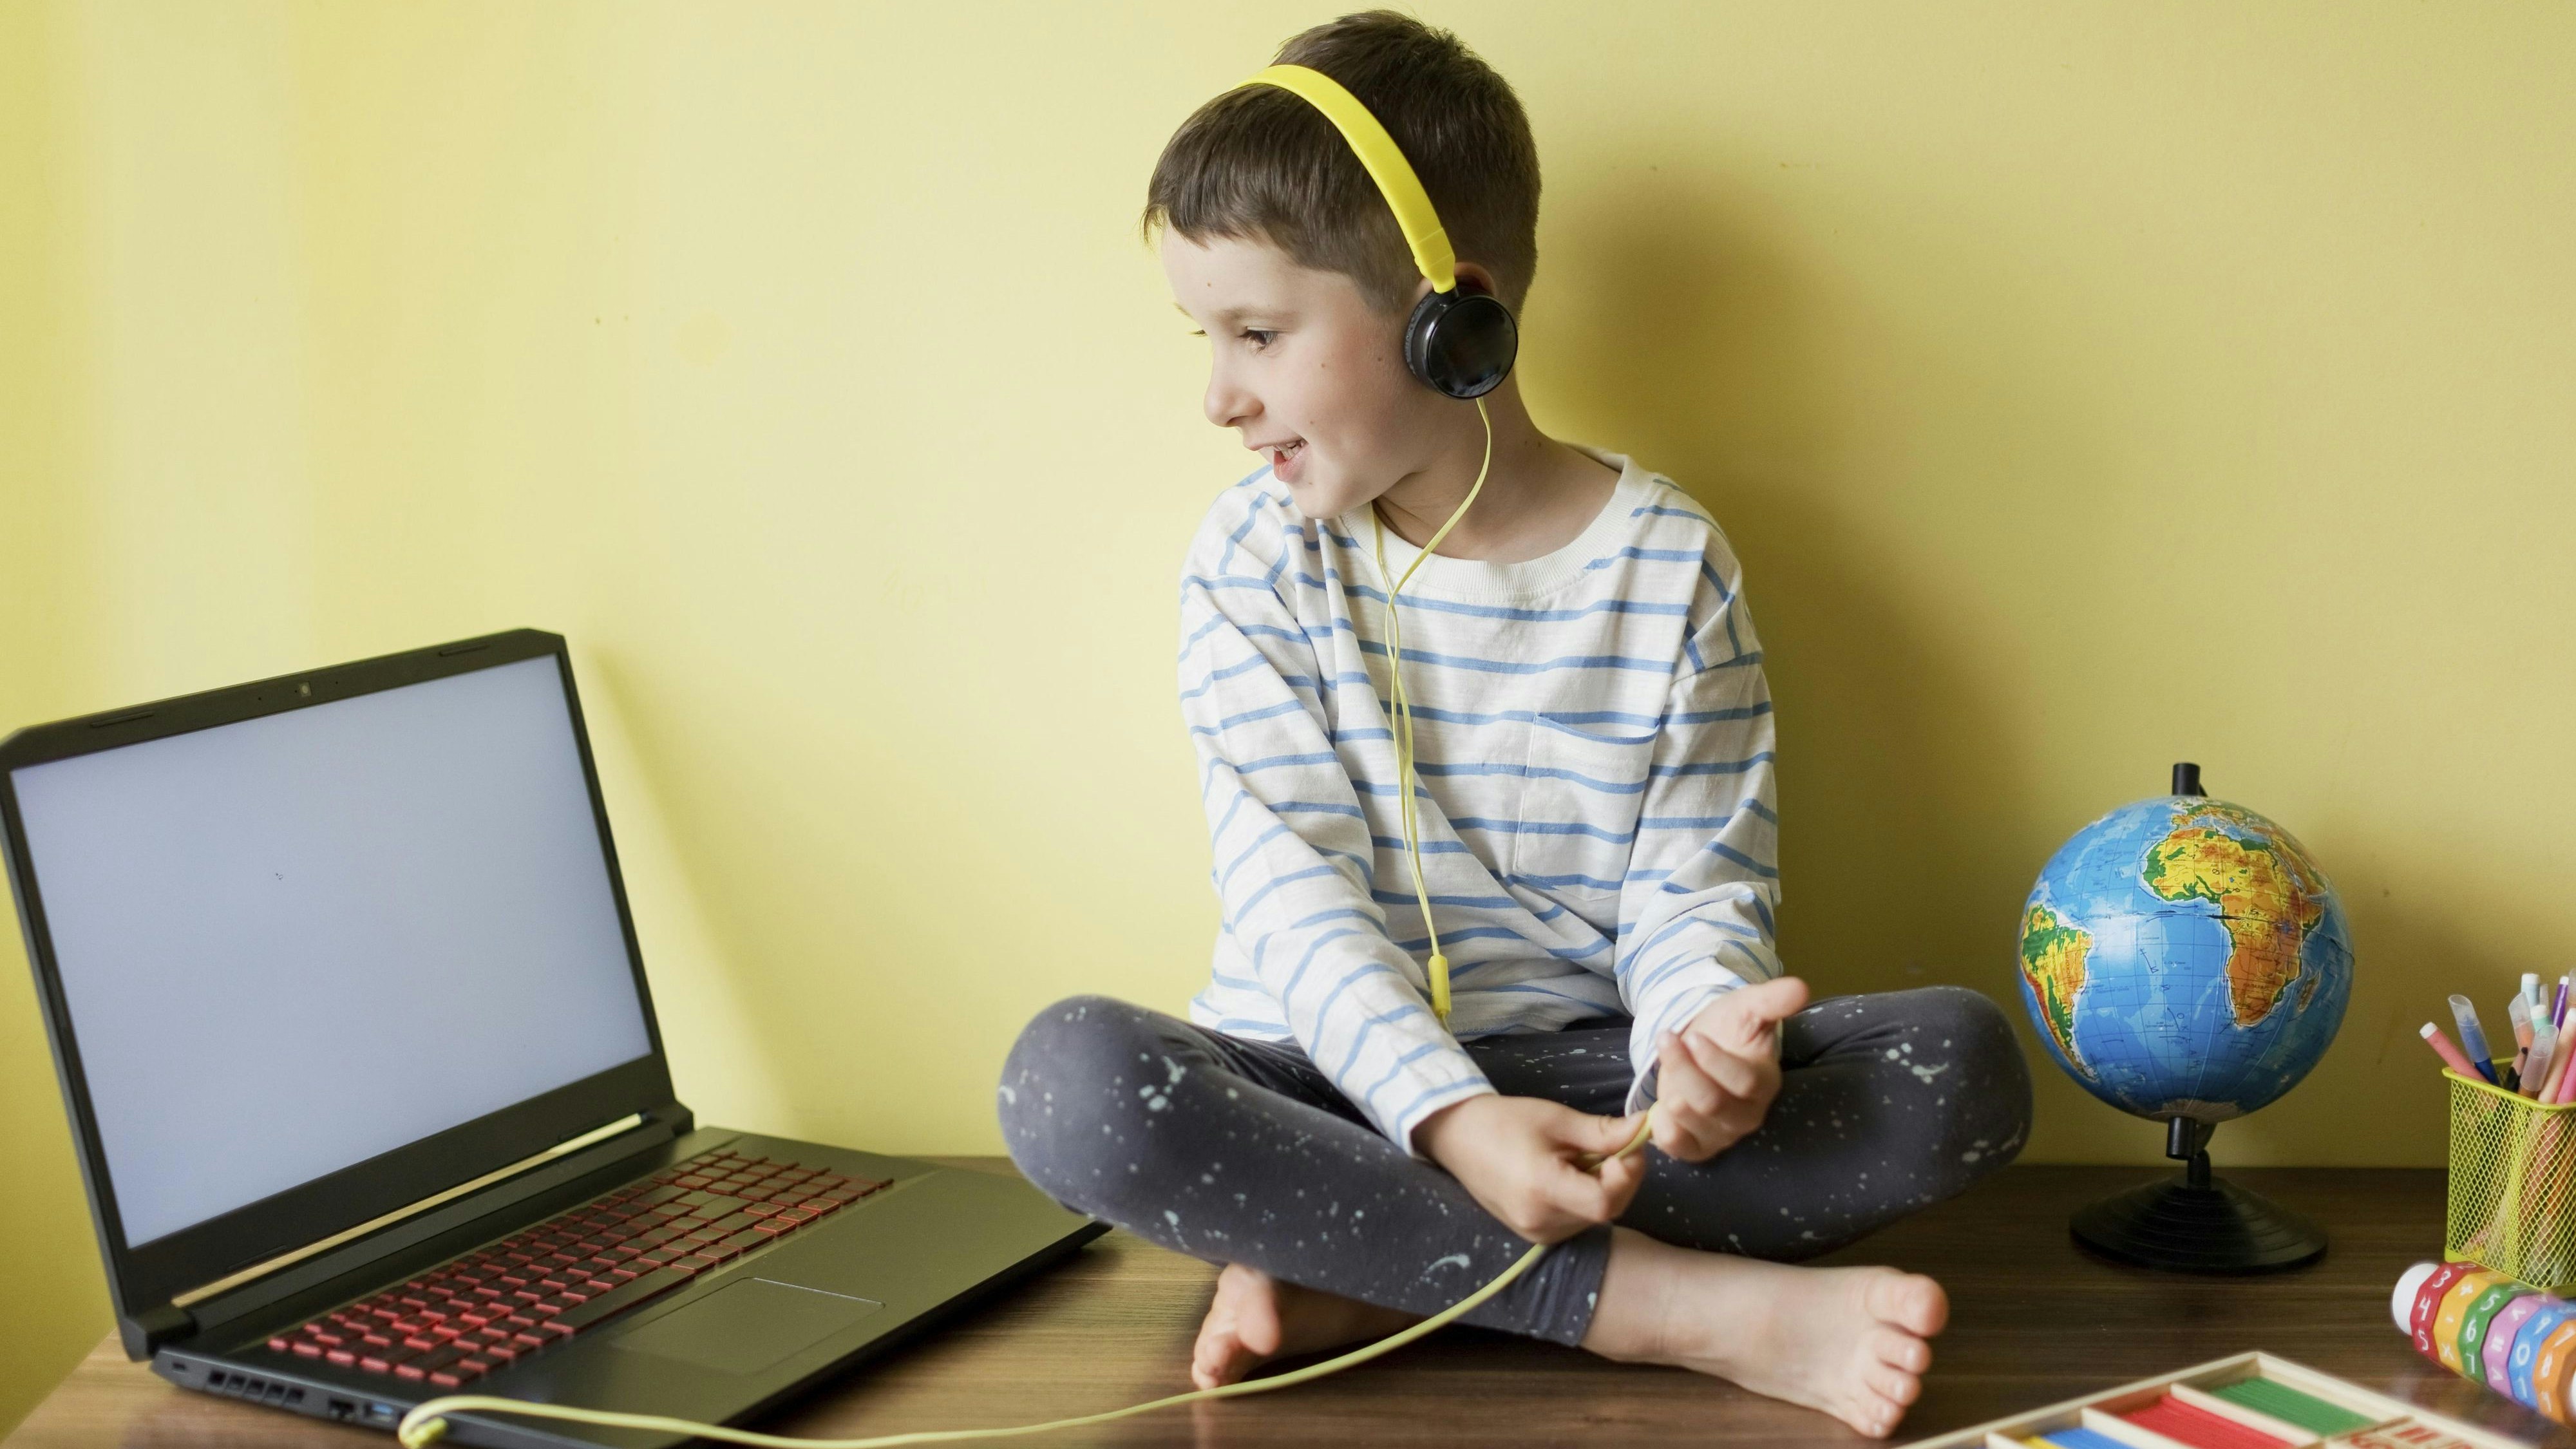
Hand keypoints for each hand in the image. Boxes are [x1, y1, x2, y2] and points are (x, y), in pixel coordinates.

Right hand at [1410, 1094, 1646, 1242]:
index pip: (1606, 1201)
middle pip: (1606, 1211)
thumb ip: (1603, 1132)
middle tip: (1618, 1145)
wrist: (1457, 1137)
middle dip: (1621, 1178)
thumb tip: (1645, 1129)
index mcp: (1542, 1190)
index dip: (1627, 1175)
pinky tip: (1573, 1173)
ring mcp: (1536, 1233)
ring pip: (1595, 1217)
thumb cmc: (1505, 1121)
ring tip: (1586, 1156)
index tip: (1626, 1145)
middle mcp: (1540, 1222)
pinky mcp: (1535, 1234)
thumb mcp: (1556, 1118)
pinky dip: (1587, 1197)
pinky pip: (1577, 1220)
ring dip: (1605, 1187)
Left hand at [1650, 975, 1809, 1161]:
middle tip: (1667, 1038)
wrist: (1699, 1046)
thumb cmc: (1728, 1028)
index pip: (1744, 1083)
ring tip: (1664, 1060)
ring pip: (1688, 1119)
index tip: (1694, 1037)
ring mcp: (1721, 1135)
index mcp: (1765, 1083)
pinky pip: (1674, 1145)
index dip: (1715, 1062)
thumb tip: (1801, 988)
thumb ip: (1772, 1000)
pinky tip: (1656, 1102)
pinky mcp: (1695, 1147)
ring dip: (1669, 1085)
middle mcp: (1747, 1115)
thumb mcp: (1747, 1007)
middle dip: (1683, 1069)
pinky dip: (1659, 1124)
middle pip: (1712, 1103)